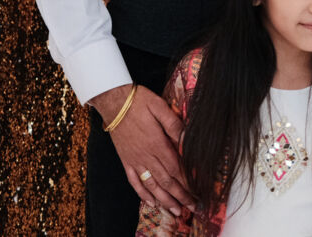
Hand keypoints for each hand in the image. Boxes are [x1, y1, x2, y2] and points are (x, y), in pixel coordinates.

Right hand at [91, 84, 192, 215]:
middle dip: (181, 196)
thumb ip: (174, 124)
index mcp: (156, 143)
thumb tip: (187, 139)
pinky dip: (143, 194)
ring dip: (165, 200)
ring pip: (152, 185)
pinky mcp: (125, 160)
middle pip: (166, 181)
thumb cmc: (138, 101)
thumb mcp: (159, 107)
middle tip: (193, 207)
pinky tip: (151, 202)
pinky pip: (134, 181)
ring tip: (176, 211)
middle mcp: (145, 155)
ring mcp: (134, 159)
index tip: (197, 191)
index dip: (188, 182)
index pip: (176, 168)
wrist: (113, 101)